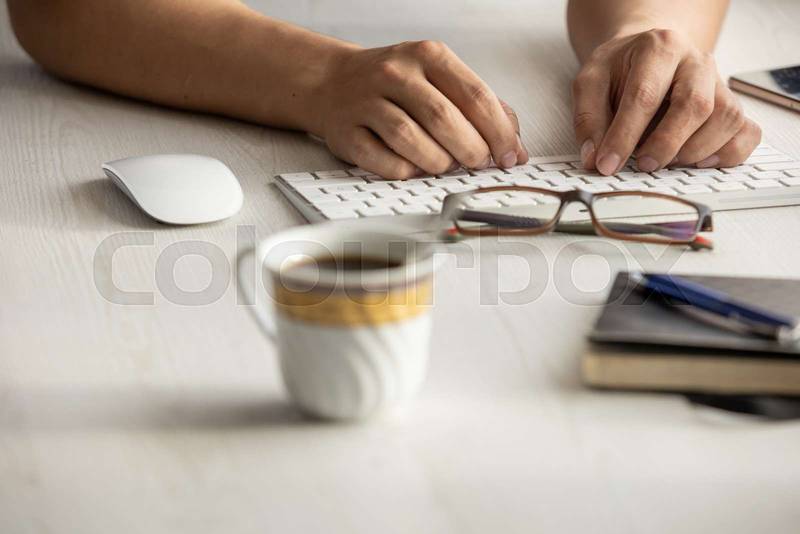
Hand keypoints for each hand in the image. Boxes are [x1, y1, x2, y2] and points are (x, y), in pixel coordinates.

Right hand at [309, 41, 527, 179]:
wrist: (333, 82)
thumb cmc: (395, 85)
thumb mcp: (439, 78)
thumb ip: (480, 107)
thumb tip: (515, 149)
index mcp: (427, 55)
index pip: (475, 95)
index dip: (499, 132)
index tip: (509, 155)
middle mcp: (396, 73)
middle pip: (444, 118)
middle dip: (471, 150)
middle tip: (478, 164)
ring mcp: (367, 102)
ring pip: (412, 140)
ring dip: (438, 163)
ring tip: (446, 165)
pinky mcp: (347, 132)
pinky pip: (384, 162)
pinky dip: (407, 171)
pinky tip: (415, 167)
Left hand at [571, 29, 760, 174]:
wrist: (647, 54)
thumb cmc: (620, 70)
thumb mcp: (590, 82)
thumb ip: (588, 119)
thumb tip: (594, 159)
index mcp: (659, 48)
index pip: (645, 96)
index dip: (624, 136)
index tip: (607, 164)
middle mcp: (697, 62)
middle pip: (695, 105)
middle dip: (666, 144)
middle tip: (643, 164)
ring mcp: (719, 83)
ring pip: (726, 119)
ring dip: (695, 151)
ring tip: (665, 161)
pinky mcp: (731, 105)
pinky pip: (747, 132)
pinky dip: (729, 154)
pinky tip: (699, 163)